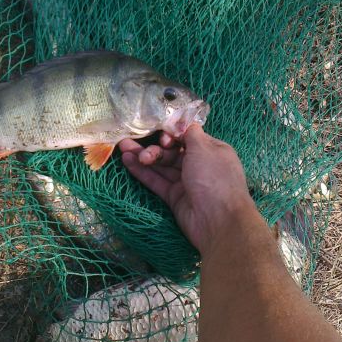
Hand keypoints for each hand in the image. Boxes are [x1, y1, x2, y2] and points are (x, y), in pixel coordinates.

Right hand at [119, 125, 255, 254]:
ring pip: (162, 166)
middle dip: (153, 147)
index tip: (161, 136)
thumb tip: (184, 121)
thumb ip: (190, 133)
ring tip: (123, 149)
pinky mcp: (175, 197)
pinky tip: (128, 162)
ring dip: (143, 157)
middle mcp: (199, 165)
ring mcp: (187, 182)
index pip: (187, 137)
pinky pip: (157, 181)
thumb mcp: (204, 148)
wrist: (218, 220)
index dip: (171, 134)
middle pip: (172, 151)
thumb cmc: (213, 177)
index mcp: (211, 150)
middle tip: (131, 144)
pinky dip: (143, 172)